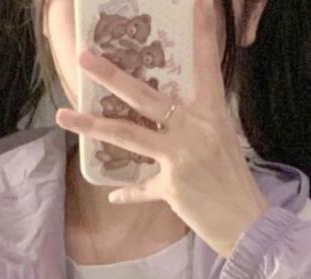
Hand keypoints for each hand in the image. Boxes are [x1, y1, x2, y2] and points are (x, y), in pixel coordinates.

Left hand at [54, 0, 270, 257]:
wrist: (247, 223)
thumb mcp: (221, 141)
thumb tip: (165, 114)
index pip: (205, 64)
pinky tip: (113, 196)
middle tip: (83, 58)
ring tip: (63, 116)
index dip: (202, 31)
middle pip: (145, 97)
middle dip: (111, 76)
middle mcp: (194, 130)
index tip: (198, 1)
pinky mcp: (171, 188)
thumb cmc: (234, 181)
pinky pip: (141, 188)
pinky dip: (128, 194)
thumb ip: (193, 124)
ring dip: (92, 126)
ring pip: (128, 136)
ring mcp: (180, 159)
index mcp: (212, 113)